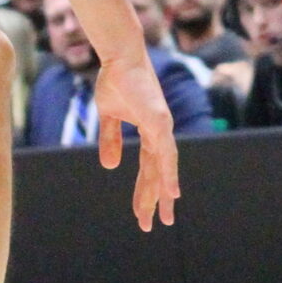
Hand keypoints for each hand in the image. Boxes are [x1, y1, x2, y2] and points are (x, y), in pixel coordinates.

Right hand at [90, 56, 180, 229]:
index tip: (144, 211)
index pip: (149, 167)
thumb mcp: (109, 116)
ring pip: (164, 167)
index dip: (146, 189)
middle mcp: (160, 132)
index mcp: (150, 131)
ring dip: (162, 192)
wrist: (118, 58)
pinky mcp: (159, 120)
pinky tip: (172, 191)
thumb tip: (111, 166)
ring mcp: (162, 126)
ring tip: (164, 216)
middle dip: (155, 199)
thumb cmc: (115, 80)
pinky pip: (165, 153)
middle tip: (155, 224)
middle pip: (158, 172)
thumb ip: (110, 139)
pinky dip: (169, 173)